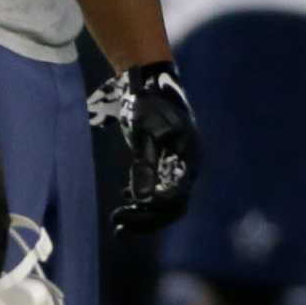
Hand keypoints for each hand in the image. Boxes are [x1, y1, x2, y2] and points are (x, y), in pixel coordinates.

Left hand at [88, 60, 200, 234]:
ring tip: (117, 222)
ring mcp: (181, 163)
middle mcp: (189, 164)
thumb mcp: (141, 132)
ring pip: (167, 200)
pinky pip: (162, 188)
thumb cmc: (145, 103)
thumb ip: (144, 165)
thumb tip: (142, 198)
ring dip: (144, 213)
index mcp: (188, 156)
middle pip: (173, 204)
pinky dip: (144, 198)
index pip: (176, 196)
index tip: (125, 213)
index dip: (152, 210)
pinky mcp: (170, 160)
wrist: (149, 79)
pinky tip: (126, 200)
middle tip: (116, 225)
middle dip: (146, 218)